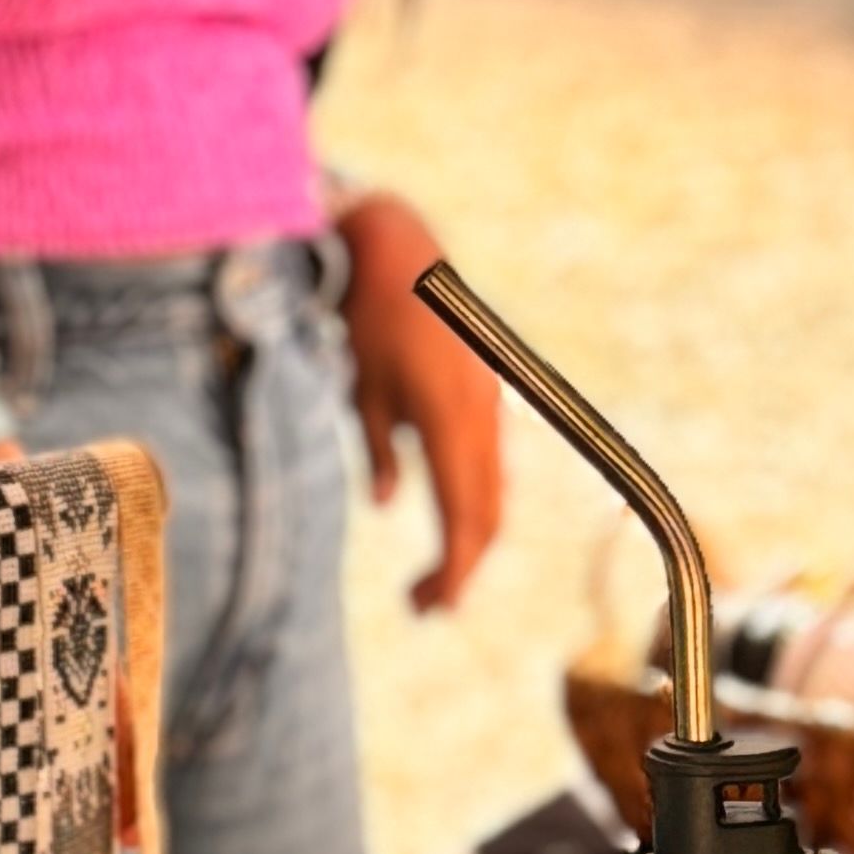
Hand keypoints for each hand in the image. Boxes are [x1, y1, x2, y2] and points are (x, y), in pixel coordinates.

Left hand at [337, 184, 506, 613]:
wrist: (396, 246)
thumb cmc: (366, 318)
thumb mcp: (359, 391)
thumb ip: (375, 452)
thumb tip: (383, 504)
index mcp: (448, 421)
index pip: (463, 519)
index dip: (453, 572)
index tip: (428, 607)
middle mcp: (481, 414)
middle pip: (489, 512)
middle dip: (463, 566)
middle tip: (425, 604)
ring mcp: (490, 400)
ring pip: (494, 487)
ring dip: (470, 533)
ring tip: (433, 573)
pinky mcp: (486, 387)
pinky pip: (489, 457)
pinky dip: (473, 496)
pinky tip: (445, 516)